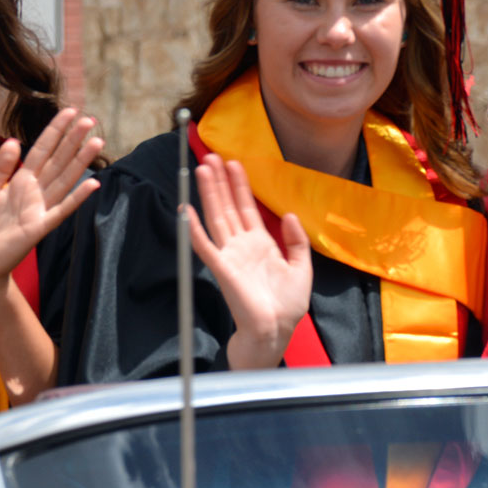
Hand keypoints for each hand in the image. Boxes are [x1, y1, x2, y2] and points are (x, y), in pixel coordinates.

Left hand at [0, 107, 102, 286]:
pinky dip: (77, 197)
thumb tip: (16, 141)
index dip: (55, 131)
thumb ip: (0, 168)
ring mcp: (40, 208)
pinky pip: (61, 209)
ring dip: (81, 160)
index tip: (70, 112)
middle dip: (73, 140)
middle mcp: (35, 192)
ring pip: (64, 179)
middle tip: (90, 119)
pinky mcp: (40, 226)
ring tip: (97, 141)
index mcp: (22, 181)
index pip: (42, 150)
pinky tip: (93, 183)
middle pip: (58, 161)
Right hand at [186, 154, 311, 370]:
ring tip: (203, 169)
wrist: (276, 330)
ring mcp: (230, 255)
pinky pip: (205, 245)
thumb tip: (288, 214)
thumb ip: (297, 240)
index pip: (246, 208)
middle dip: (220, 182)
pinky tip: (186, 211)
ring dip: (209, 194)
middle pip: (228, 207)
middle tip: (211, 156)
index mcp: (260, 244)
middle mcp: (242, 245)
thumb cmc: (287, 305)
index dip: (240, 185)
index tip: (233, 163)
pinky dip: (193, 229)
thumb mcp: (302, 267)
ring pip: (217, 217)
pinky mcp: (222, 268)